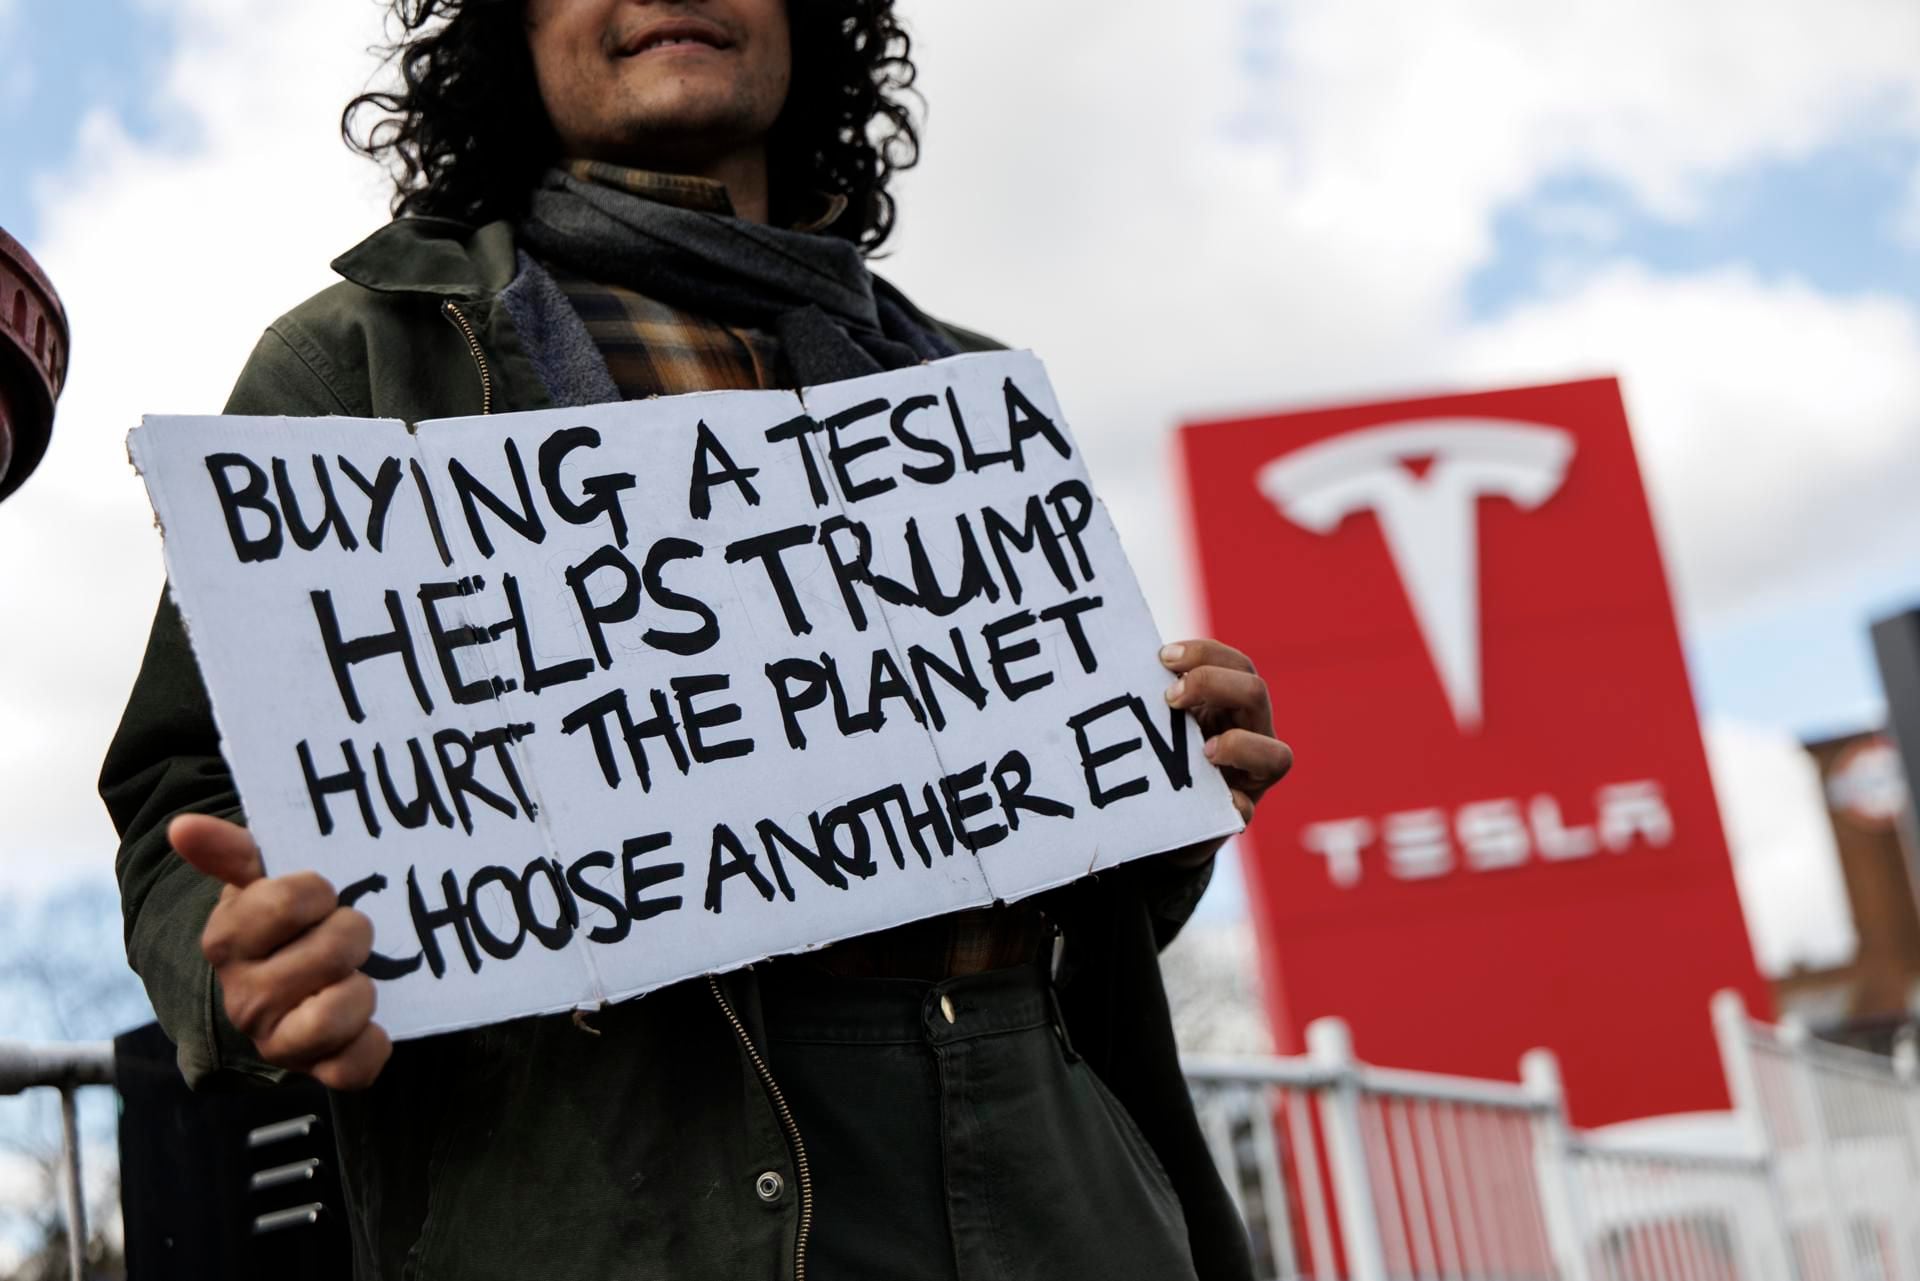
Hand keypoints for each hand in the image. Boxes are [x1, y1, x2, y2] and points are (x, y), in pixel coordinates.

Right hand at [170, 814, 391, 1088]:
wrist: (290, 978)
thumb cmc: (283, 921)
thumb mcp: (259, 880)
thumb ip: (231, 851)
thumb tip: (183, 827)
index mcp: (229, 942)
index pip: (293, 901)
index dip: (320, 891)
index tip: (323, 894)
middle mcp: (246, 997)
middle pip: (332, 952)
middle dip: (354, 934)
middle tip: (348, 933)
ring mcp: (277, 1039)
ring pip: (338, 1013)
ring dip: (363, 988)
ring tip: (356, 975)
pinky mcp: (313, 1069)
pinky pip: (352, 1069)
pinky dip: (372, 1044)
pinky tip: (372, 1021)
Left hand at [1160, 639, 1292, 862]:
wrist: (1158, 813)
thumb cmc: (1159, 752)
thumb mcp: (1159, 718)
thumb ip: (1154, 698)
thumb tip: (1125, 664)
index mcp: (1230, 703)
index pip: (1235, 664)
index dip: (1206, 653)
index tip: (1164, 657)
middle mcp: (1251, 733)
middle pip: (1256, 692)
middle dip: (1213, 684)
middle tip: (1170, 698)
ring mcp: (1253, 775)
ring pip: (1276, 755)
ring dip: (1237, 746)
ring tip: (1203, 751)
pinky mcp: (1239, 813)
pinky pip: (1246, 809)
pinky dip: (1232, 804)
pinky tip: (1215, 799)